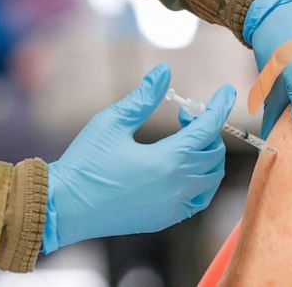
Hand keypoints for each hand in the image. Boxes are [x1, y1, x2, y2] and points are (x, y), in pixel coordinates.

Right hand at [43, 63, 233, 252]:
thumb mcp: (112, 122)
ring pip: (210, 178)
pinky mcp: (164, 219)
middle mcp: (177, 186)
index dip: (219, 106)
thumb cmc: (86, 162)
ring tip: (183, 139)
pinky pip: (197, 199)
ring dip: (206, 155)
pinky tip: (182, 168)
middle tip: (183, 116)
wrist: (64, 207)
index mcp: (168, 160)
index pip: (207, 128)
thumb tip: (164, 71)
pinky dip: (201, 180)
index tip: (227, 90)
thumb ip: (143, 97)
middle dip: (206, 129)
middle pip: (212, 153)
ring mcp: (172, 207)